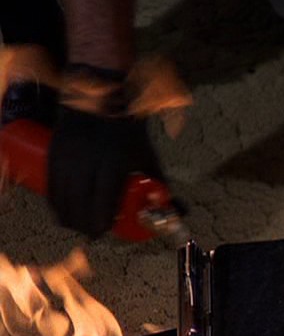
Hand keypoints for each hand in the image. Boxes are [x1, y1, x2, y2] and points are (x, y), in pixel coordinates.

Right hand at [47, 105, 163, 236]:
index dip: (100, 221)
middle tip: (93, 233)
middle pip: (80, 205)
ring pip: (62, 198)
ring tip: (78, 226)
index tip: (104, 231)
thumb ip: (163, 187)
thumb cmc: (130, 136)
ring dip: (68, 218)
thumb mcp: (148, 159)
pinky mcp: (54, 155)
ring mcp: (68, 159)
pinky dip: (55, 205)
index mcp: (114, 165)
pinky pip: (51, 187)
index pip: (103, 201)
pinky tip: (62, 214)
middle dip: (85, 224)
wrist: (102, 102)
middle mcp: (87, 162)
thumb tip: (181, 213)